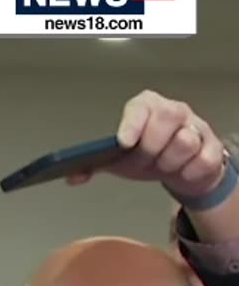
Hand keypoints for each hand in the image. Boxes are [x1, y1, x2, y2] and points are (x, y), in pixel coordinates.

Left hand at [67, 89, 228, 197]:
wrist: (179, 169)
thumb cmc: (145, 155)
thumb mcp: (118, 160)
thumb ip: (93, 166)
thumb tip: (72, 177)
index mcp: (146, 107)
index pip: (140, 107)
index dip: (132, 124)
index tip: (123, 142)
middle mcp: (173, 111)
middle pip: (165, 121)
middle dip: (150, 149)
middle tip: (144, 162)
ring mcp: (197, 126)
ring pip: (185, 142)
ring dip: (169, 162)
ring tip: (163, 165)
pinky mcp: (213, 146)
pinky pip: (203, 160)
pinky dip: (189, 172)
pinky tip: (182, 171)